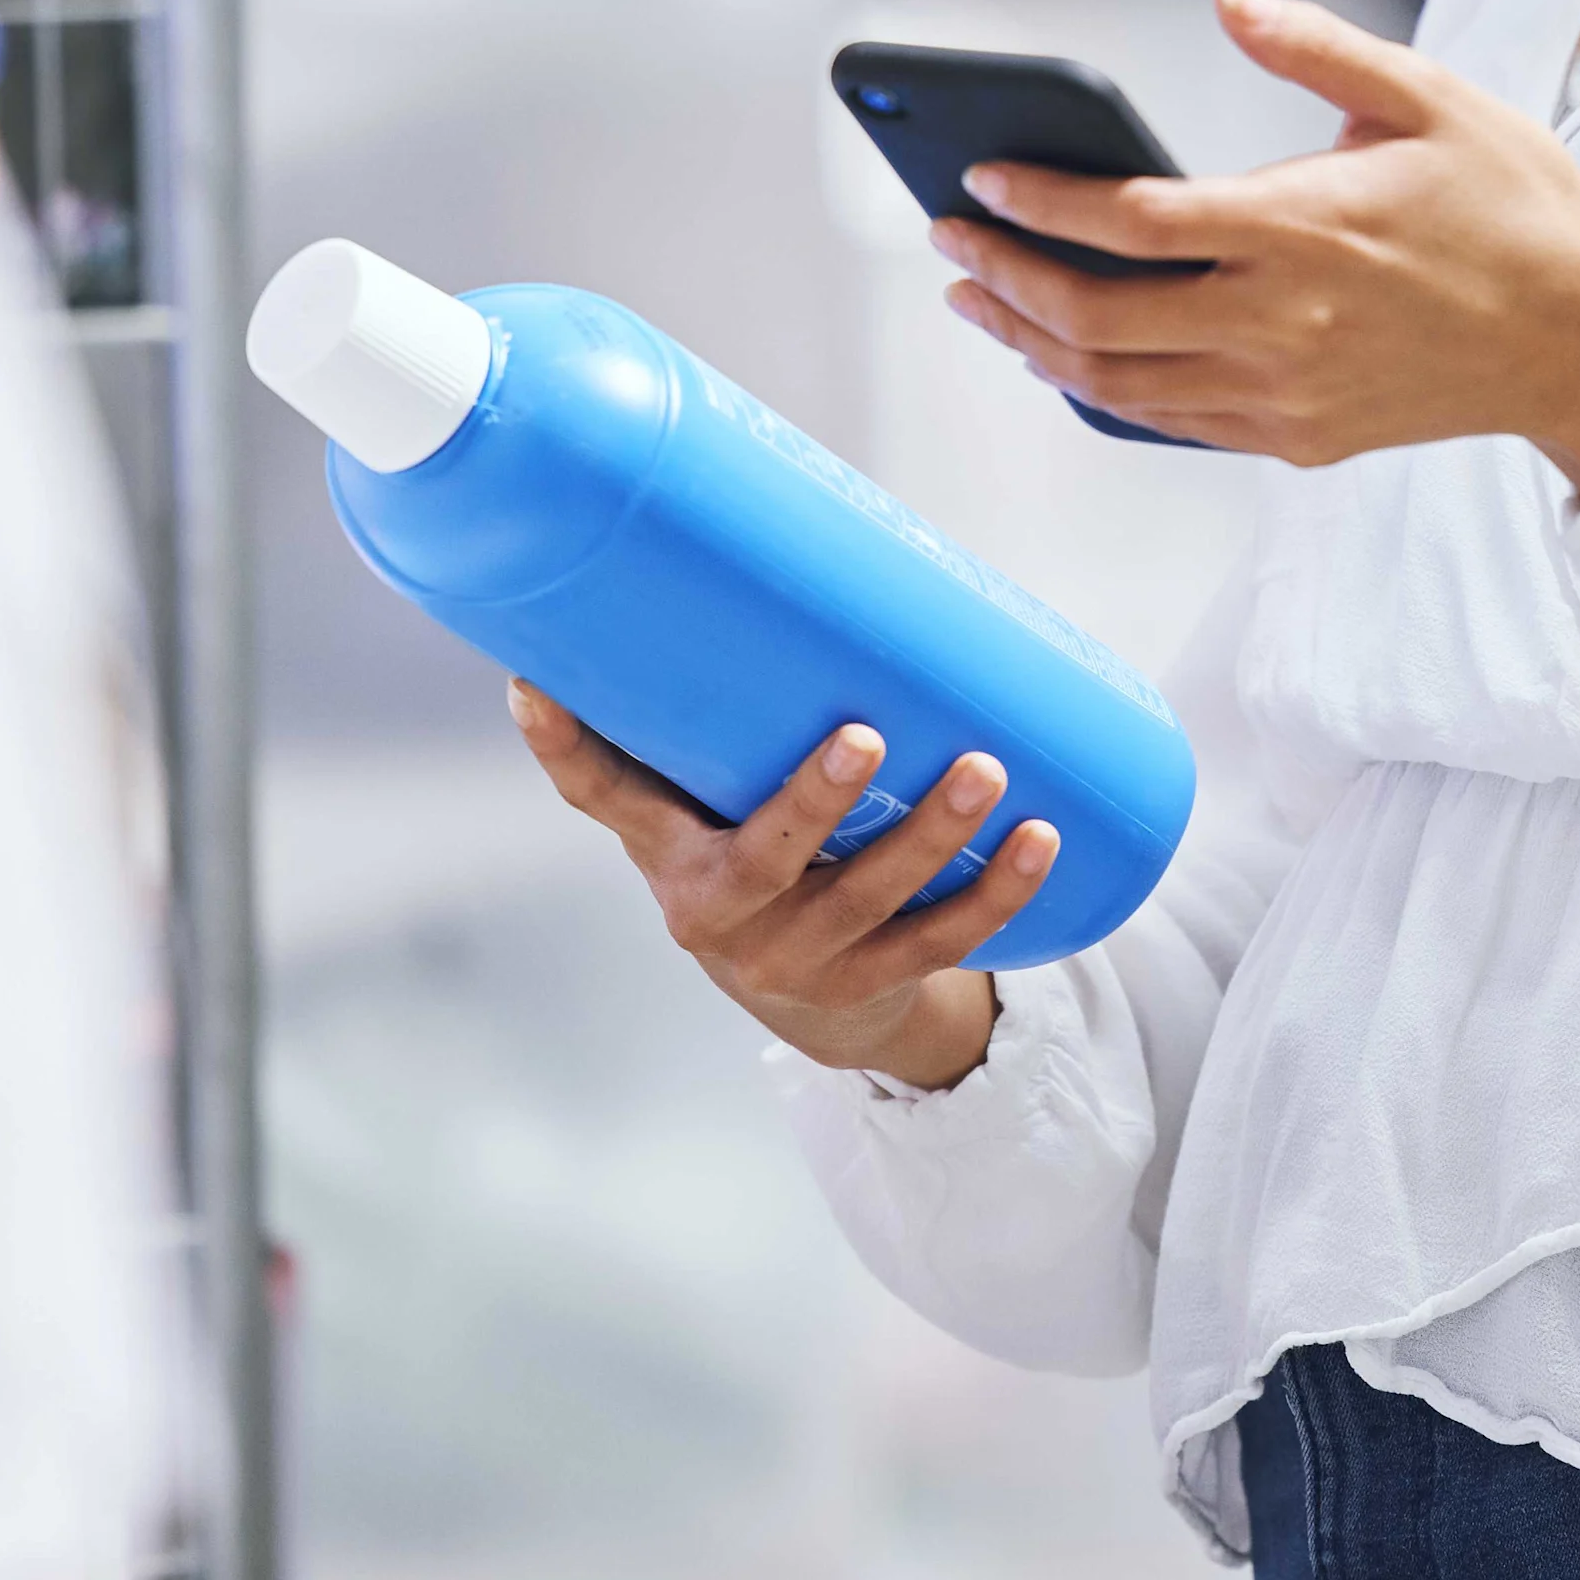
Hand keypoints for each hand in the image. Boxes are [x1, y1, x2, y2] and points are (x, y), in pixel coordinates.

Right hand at [507, 678, 1047, 1084]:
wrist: (815, 999)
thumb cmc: (759, 858)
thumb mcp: (710, 803)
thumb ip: (701, 714)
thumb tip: (681, 579)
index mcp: (671, 858)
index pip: (604, 798)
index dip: (567, 748)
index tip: (538, 687)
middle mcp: (722, 916)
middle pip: (768, 858)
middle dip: (816, 800)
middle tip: (867, 732)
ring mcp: (803, 957)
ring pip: (872, 903)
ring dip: (933, 839)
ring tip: (988, 771)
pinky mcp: (877, 981)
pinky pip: (943, 940)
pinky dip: (997, 894)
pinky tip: (1042, 840)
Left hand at [928, 0, 1579, 497]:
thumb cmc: (1521, 210)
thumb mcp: (1430, 97)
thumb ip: (1311, 48)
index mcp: (1301, 227)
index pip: (1128, 220)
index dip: (1037, 200)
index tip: (979, 176)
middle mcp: (1279, 322)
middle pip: (1094, 315)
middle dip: (1003, 275)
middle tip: (950, 238)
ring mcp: (1285, 393)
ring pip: (1117, 383)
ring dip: (1033, 343)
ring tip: (983, 301)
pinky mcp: (1301, 438)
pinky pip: (1173, 424)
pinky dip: (1104, 392)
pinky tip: (1073, 358)